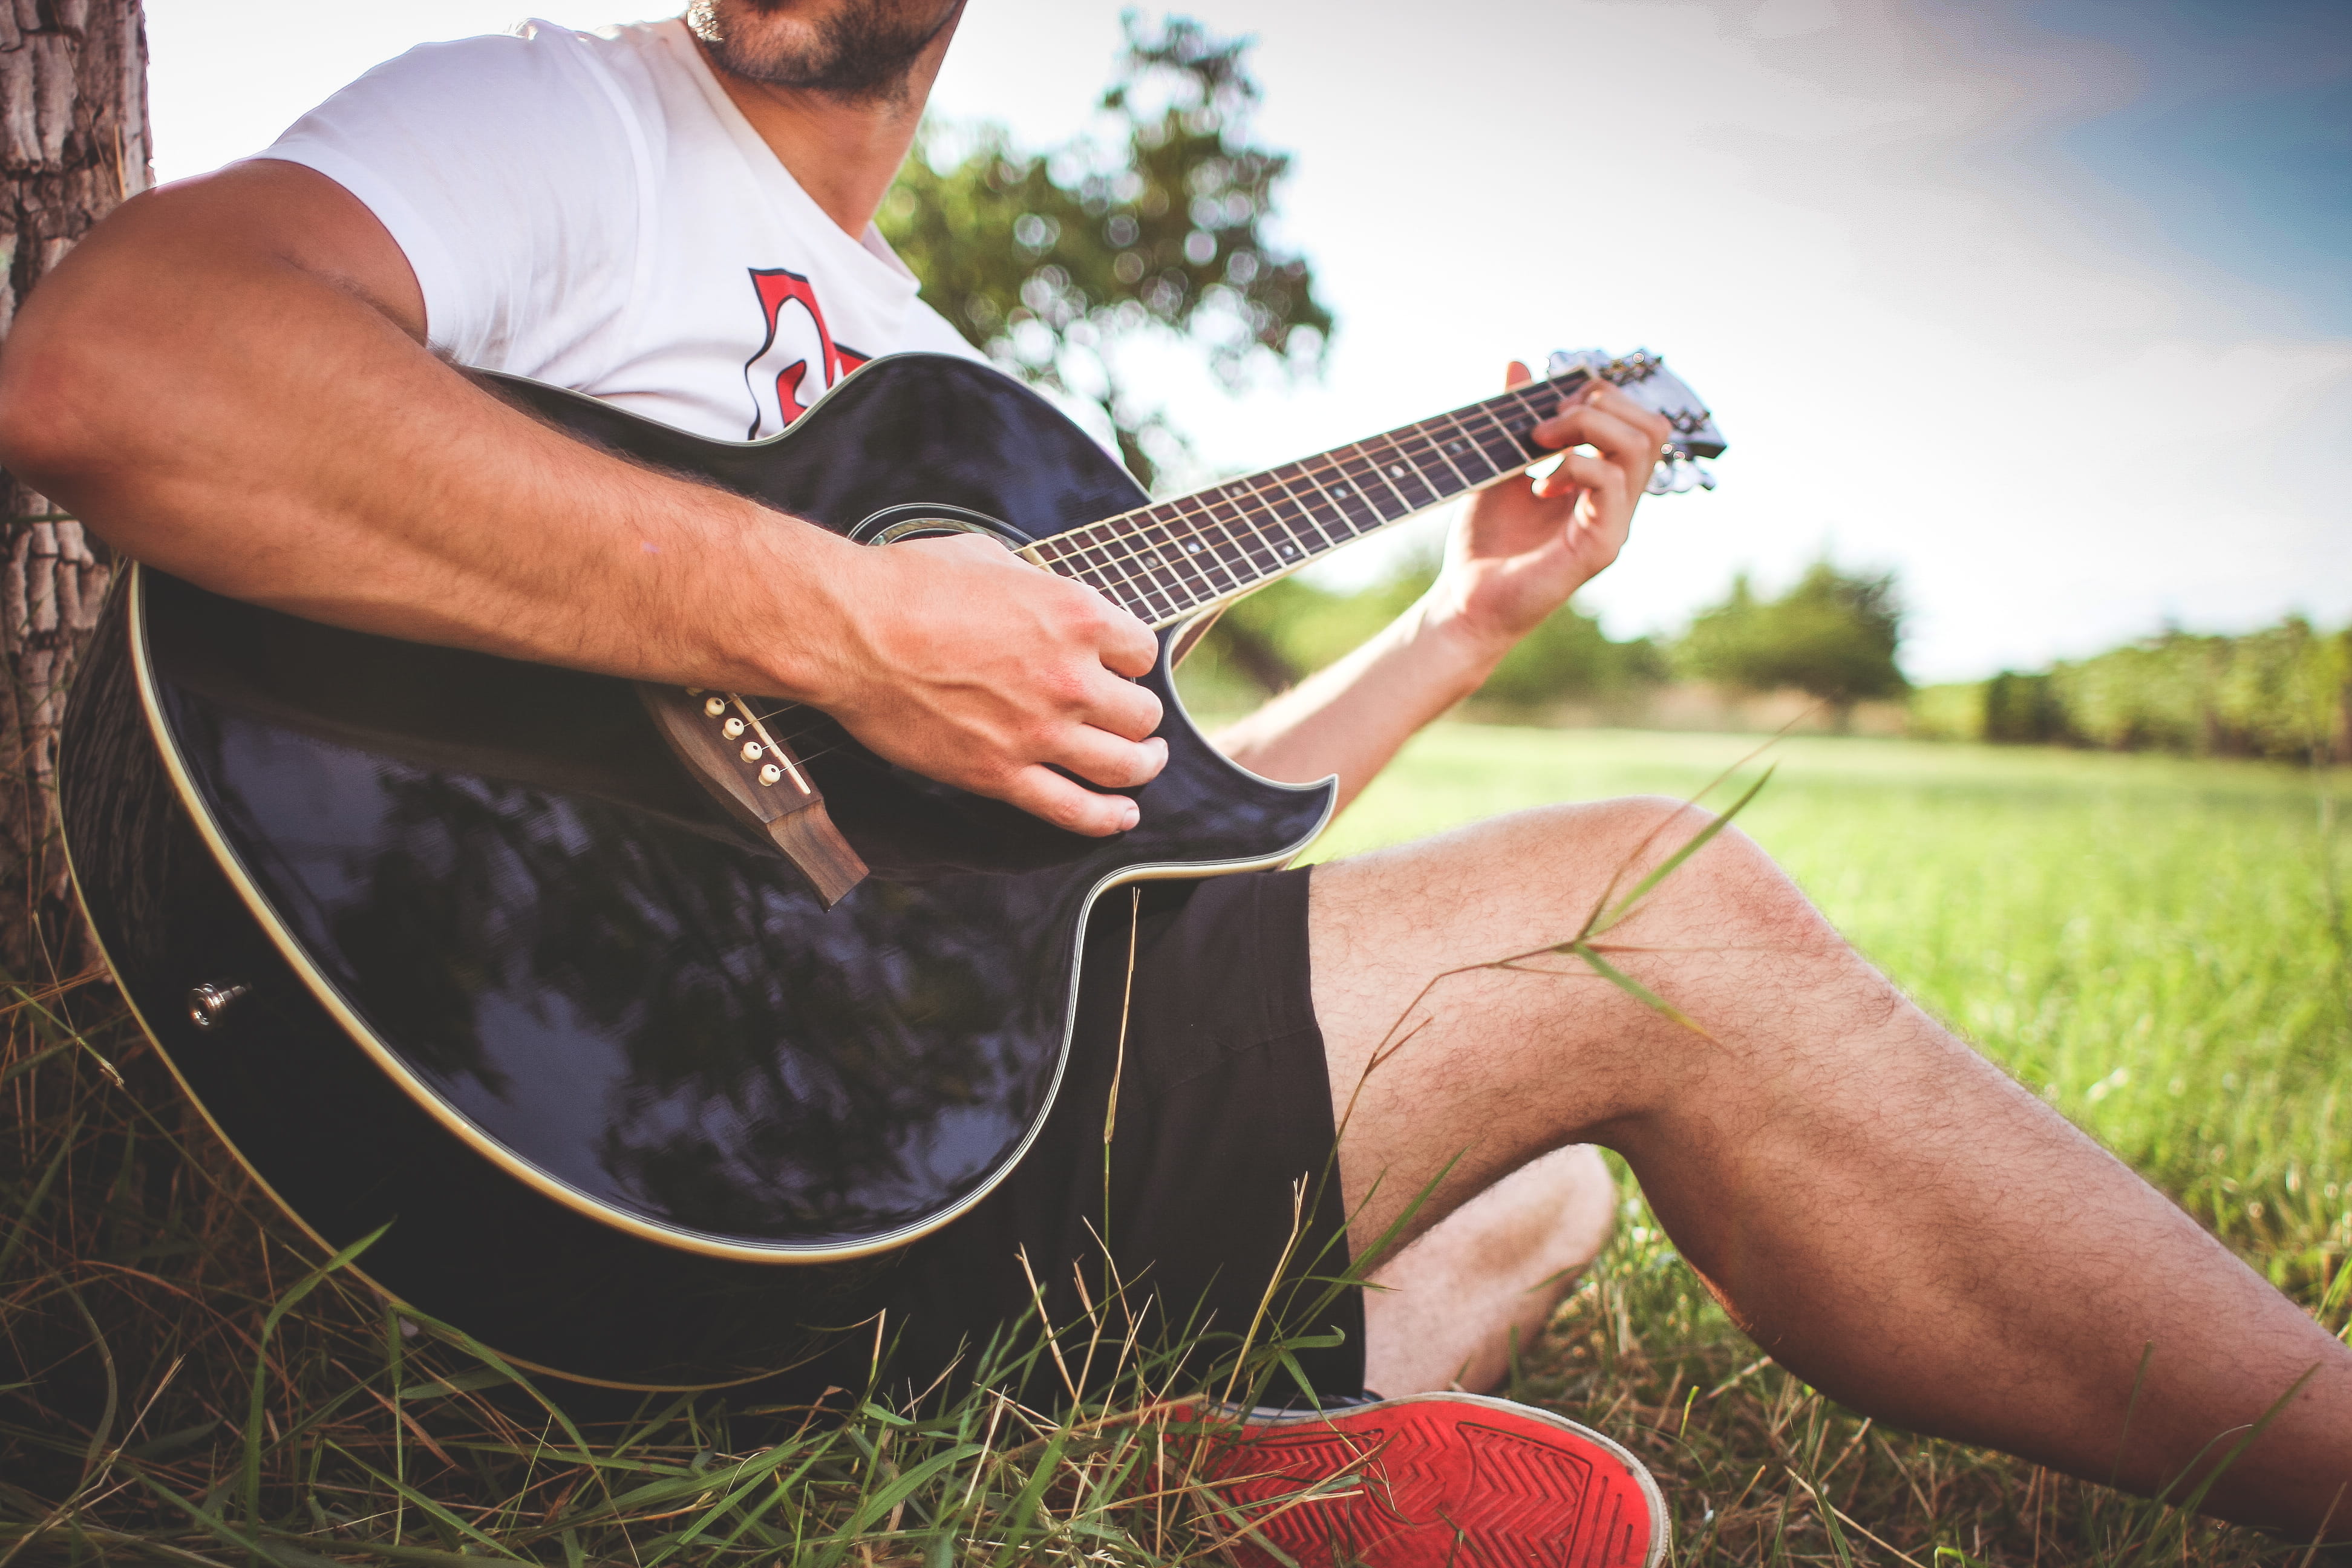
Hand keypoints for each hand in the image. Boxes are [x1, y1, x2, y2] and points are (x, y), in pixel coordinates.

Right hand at [803, 533, 1165, 835]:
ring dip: (1143, 765)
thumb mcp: (989, 558)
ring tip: (1143, 762)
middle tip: (1129, 715)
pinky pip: (1076, 810)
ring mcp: (1039, 732)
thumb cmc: (909, 585)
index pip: (1143, 650)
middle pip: (1142, 713)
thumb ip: (1035, 585)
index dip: (1131, 659)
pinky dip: (1108, 818)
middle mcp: (1070, 678)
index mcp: (1075, 616)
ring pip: (1124, 766)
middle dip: (1139, 714)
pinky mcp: (1001, 774)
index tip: (1118, 665)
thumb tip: (1045, 597)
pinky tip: (1122, 815)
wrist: (851, 633)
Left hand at [1429, 361, 1672, 655]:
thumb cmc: (1486, 542)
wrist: (1466, 601)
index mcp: (1603, 483)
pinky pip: (1610, 482)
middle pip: (1651, 426)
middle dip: (1600, 404)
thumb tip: (1517, 363)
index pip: (1637, 422)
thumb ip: (1514, 417)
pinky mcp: (1602, 546)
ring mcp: (1616, 523)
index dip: (1600, 397)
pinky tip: (1539, 486)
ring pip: (1639, 445)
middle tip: (1546, 424)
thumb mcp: (1498, 465)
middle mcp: (1618, 502)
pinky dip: (1573, 466)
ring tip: (1540, 442)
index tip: (1548, 408)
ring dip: (1587, 426)